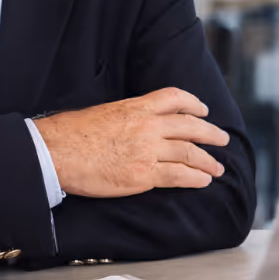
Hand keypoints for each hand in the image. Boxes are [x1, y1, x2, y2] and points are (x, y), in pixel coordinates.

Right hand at [34, 87, 230, 197]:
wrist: (55, 152)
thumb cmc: (70, 133)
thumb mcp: (103, 112)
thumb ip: (126, 116)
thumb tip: (132, 124)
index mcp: (136, 106)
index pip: (174, 98)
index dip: (194, 104)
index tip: (203, 111)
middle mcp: (147, 126)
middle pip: (190, 127)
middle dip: (211, 133)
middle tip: (223, 139)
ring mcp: (147, 151)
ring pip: (189, 153)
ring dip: (208, 161)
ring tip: (217, 167)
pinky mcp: (142, 175)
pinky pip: (178, 176)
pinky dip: (195, 178)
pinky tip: (203, 180)